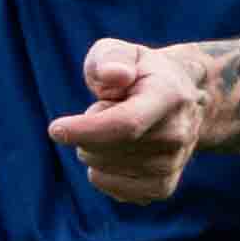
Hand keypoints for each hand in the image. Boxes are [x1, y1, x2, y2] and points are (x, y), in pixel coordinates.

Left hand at [48, 39, 209, 204]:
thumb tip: (114, 75)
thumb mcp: (121, 52)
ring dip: (93, 150)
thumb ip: (111, 57)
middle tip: (105, 109)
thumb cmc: (140, 72)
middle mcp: (177, 133)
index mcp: (169, 96)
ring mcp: (173, 163)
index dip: (86, 130)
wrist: (184, 99)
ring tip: (116, 128)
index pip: (125, 124)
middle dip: (85, 131)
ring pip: (102, 170)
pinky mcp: (163, 187)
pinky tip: (115, 153)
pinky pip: (111, 188)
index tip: (55, 129)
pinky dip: (101, 172)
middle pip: (106, 150)